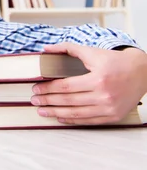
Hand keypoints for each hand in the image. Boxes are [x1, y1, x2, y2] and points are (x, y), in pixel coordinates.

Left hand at [30, 42, 146, 124]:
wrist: (142, 72)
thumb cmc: (115, 61)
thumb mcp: (92, 51)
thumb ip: (68, 48)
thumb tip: (46, 49)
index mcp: (97, 79)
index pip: (65, 87)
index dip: (47, 89)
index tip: (36, 89)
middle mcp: (104, 96)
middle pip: (68, 101)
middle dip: (47, 102)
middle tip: (34, 101)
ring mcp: (109, 108)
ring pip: (76, 114)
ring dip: (55, 113)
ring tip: (42, 111)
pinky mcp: (113, 117)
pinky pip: (88, 121)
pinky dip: (72, 120)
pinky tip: (59, 117)